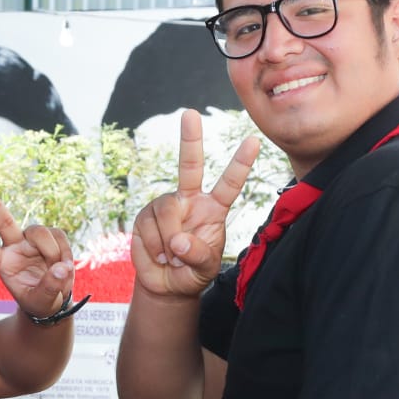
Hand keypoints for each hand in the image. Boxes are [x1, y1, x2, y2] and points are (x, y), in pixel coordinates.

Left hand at [0, 185, 74, 317]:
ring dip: (52, 252)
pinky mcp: (51, 237)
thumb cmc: (40, 301)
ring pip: (40, 232)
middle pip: (4, 222)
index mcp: (3, 263)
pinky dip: (65, 252)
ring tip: (59, 271)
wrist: (54, 299)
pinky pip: (59, 236)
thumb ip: (49, 287)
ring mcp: (32, 240)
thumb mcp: (42, 302)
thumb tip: (61, 267)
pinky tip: (65, 265)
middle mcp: (15, 247)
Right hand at [130, 109, 259, 297]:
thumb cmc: (192, 272)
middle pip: (189, 165)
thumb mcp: (206, 269)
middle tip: (190, 114)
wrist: (166, 284)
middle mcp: (189, 199)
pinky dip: (154, 247)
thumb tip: (178, 240)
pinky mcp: (145, 216)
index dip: (240, 163)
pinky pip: (149, 227)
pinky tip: (159, 255)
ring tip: (172, 257)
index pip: (229, 184)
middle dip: (190, 139)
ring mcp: (166, 206)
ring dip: (169, 240)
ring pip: (167, 210)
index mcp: (213, 208)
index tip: (253, 141)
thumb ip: (198, 255)